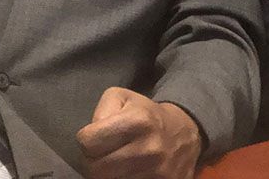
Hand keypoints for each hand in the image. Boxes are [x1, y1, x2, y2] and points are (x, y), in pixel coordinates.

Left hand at [76, 87, 201, 178]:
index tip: (93, 137)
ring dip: (106, 174)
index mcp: (138, 121)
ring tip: (113, 162)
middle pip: (96, 170)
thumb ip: (101, 111)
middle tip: (99, 154)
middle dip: (91, 161)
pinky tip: (125, 171)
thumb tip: (91, 135)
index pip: (88, 143)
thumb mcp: (122, 97)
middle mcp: (149, 149)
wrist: (183, 132)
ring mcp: (158, 173)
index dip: (86, 140)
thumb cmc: (145, 113)